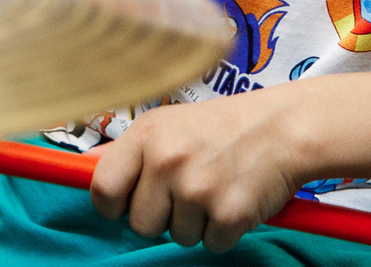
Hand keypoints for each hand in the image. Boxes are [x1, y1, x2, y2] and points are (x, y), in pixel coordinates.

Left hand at [90, 92, 303, 252]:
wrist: (283, 127)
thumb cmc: (222, 127)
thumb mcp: (170, 124)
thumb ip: (130, 150)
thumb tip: (87, 168)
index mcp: (147, 135)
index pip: (102, 188)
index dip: (113, 204)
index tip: (126, 203)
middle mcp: (167, 160)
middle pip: (139, 223)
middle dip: (162, 216)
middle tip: (188, 190)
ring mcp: (198, 188)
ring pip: (177, 237)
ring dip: (196, 223)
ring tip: (216, 188)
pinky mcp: (228, 214)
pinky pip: (211, 245)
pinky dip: (224, 231)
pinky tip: (235, 199)